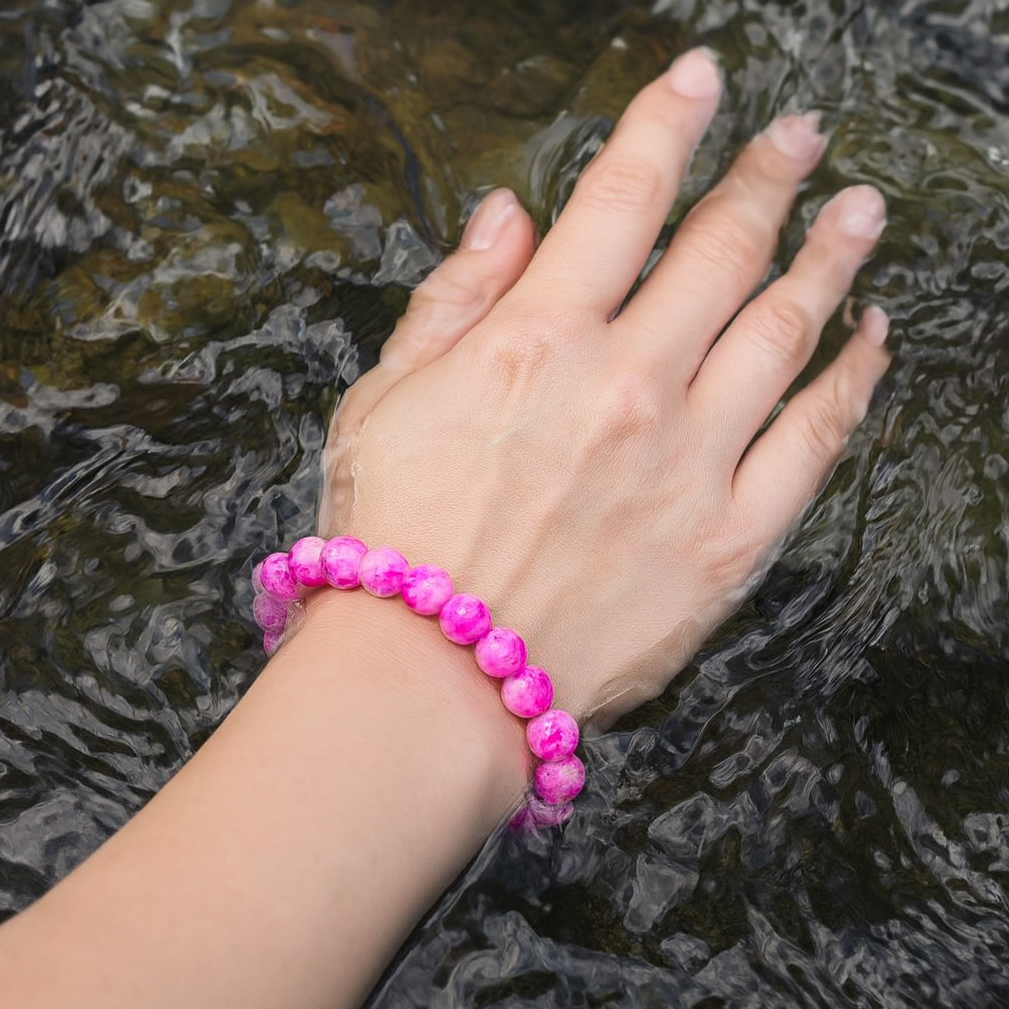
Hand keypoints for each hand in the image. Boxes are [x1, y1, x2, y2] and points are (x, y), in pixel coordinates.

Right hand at [317, 48, 889, 726]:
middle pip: (722, 249)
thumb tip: (509, 217)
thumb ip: (454, 300)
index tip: (701, 80)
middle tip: (800, 136)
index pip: (621, 198)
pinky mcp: (727, 540)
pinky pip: (814, 442)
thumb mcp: (385, 400)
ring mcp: (688, 463)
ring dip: (829, 257)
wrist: (430, 679)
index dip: (667, 123)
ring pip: (785, 330)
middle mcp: (626, 386)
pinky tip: (872, 338)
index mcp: (536, 343)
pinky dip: (852, 379)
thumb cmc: (393, 537)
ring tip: (859, 211)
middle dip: (766, 176)